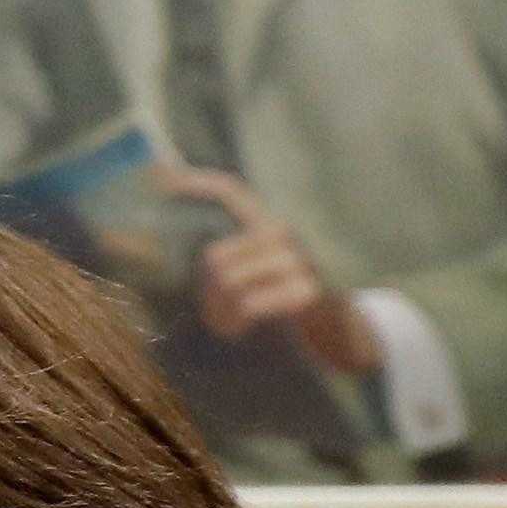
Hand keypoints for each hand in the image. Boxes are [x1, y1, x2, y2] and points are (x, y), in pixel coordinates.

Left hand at [146, 161, 381, 380]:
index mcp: (270, 225)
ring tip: (226, 324)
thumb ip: (234, 257)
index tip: (161, 177)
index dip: (197, 183)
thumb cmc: (293, 300)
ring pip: (228, 281)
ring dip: (218, 311)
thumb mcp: (266, 270)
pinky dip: (236, 321)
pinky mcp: (307, 290)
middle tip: (213, 314)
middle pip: (214, 258)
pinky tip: (241, 329)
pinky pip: (249, 304)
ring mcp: (299, 261)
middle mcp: (284, 235)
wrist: (345, 330)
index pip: (232, 193)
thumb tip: (177, 248)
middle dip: (205, 293)